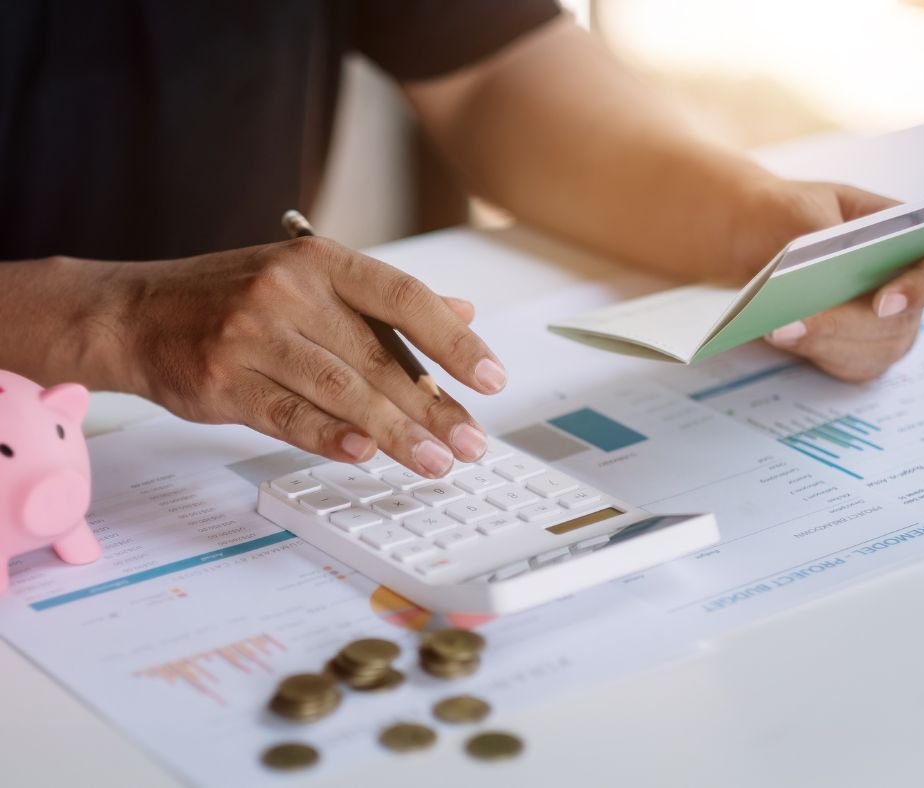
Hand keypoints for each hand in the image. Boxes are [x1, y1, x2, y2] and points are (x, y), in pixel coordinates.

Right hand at [112, 237, 506, 476]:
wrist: (135, 313)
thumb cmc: (231, 297)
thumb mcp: (306, 278)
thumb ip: (382, 300)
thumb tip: (462, 311)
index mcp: (318, 261)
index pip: (404, 297)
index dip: (454, 340)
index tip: (492, 378)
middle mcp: (288, 291)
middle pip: (379, 356)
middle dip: (434, 405)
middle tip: (471, 442)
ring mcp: (250, 335)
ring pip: (340, 390)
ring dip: (396, 432)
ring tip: (436, 461)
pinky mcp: (220, 381)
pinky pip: (286, 414)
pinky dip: (328, 437)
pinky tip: (366, 455)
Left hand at [736, 179, 923, 381]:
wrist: (748, 235)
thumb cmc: (785, 212)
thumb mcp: (802, 208)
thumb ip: (824, 232)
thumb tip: (835, 262)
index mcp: (904, 234)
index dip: (919, 287)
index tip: (881, 304)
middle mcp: (903, 281)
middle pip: (899, 319)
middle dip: (842, 324)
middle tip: (791, 324)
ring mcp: (884, 320)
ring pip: (877, 348)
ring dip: (825, 343)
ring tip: (777, 330)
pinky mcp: (855, 348)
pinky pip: (853, 366)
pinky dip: (818, 355)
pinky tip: (784, 340)